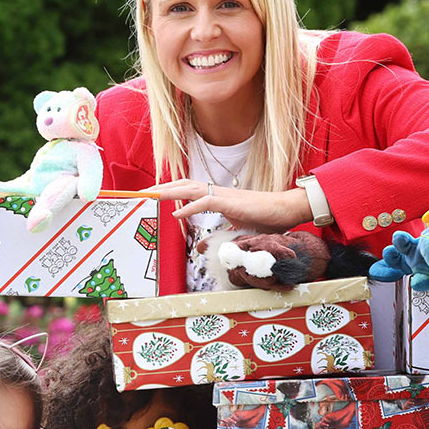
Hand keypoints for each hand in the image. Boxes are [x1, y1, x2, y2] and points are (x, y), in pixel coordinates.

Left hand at [147, 179, 313, 231]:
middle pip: (183, 185)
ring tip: (151, 195)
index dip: (170, 190)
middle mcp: (217, 192)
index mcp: (216, 196)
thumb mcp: (237, 228)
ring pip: (190, 188)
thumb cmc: (265, 219)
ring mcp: (223, 195)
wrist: (286, 210)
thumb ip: (221, 232)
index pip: (188, 190)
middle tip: (141, 192)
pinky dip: (189, 206)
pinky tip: (176, 212)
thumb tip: (207, 244)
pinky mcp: (231, 202)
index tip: (152, 194)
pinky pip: (206, 202)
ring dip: (169, 191)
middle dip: (161, 187)